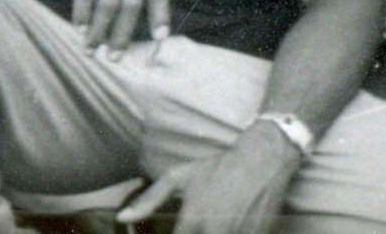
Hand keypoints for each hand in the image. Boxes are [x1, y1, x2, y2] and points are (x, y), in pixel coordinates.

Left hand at [118, 125, 298, 232]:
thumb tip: (122, 216)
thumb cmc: (219, 167)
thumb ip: (150, 199)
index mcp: (192, 221)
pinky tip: (228, 226)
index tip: (179, 232)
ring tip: (211, 226)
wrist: (263, 159)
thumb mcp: (181, 176)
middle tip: (198, 228)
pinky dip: (233, 233)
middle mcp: (215, 231)